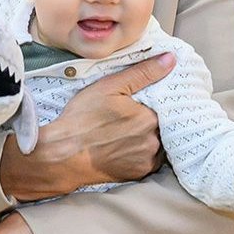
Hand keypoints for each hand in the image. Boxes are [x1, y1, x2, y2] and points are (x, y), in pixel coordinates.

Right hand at [0, 53, 171, 200]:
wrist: (63, 155)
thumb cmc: (82, 119)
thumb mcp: (110, 87)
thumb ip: (143, 72)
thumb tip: (171, 60)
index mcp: (151, 118)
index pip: (168, 105)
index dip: (157, 100)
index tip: (144, 100)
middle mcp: (154, 142)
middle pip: (164, 124)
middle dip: (153, 118)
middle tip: (134, 114)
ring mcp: (147, 160)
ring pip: (158, 142)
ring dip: (150, 135)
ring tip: (129, 129)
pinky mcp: (139, 174)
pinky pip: (149, 159)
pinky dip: (143, 151)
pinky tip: (126, 143)